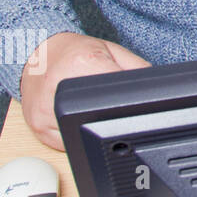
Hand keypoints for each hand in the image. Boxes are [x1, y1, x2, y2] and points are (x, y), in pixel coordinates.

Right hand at [19, 32, 150, 150]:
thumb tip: (159, 90)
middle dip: (110, 115)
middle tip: (105, 103)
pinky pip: (65, 145)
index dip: (131, 102)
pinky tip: (73, 118)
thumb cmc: (75, 51)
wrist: (37, 53)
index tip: (132, 104)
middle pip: (101, 117)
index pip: (120, 94)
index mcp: (85, 64)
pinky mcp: (38, 128)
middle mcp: (61, 89)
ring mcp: (46, 111)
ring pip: (83, 136)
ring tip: (86, 107)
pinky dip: (74, 135)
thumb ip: (136, 68)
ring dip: (90, 126)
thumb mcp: (112, 51)